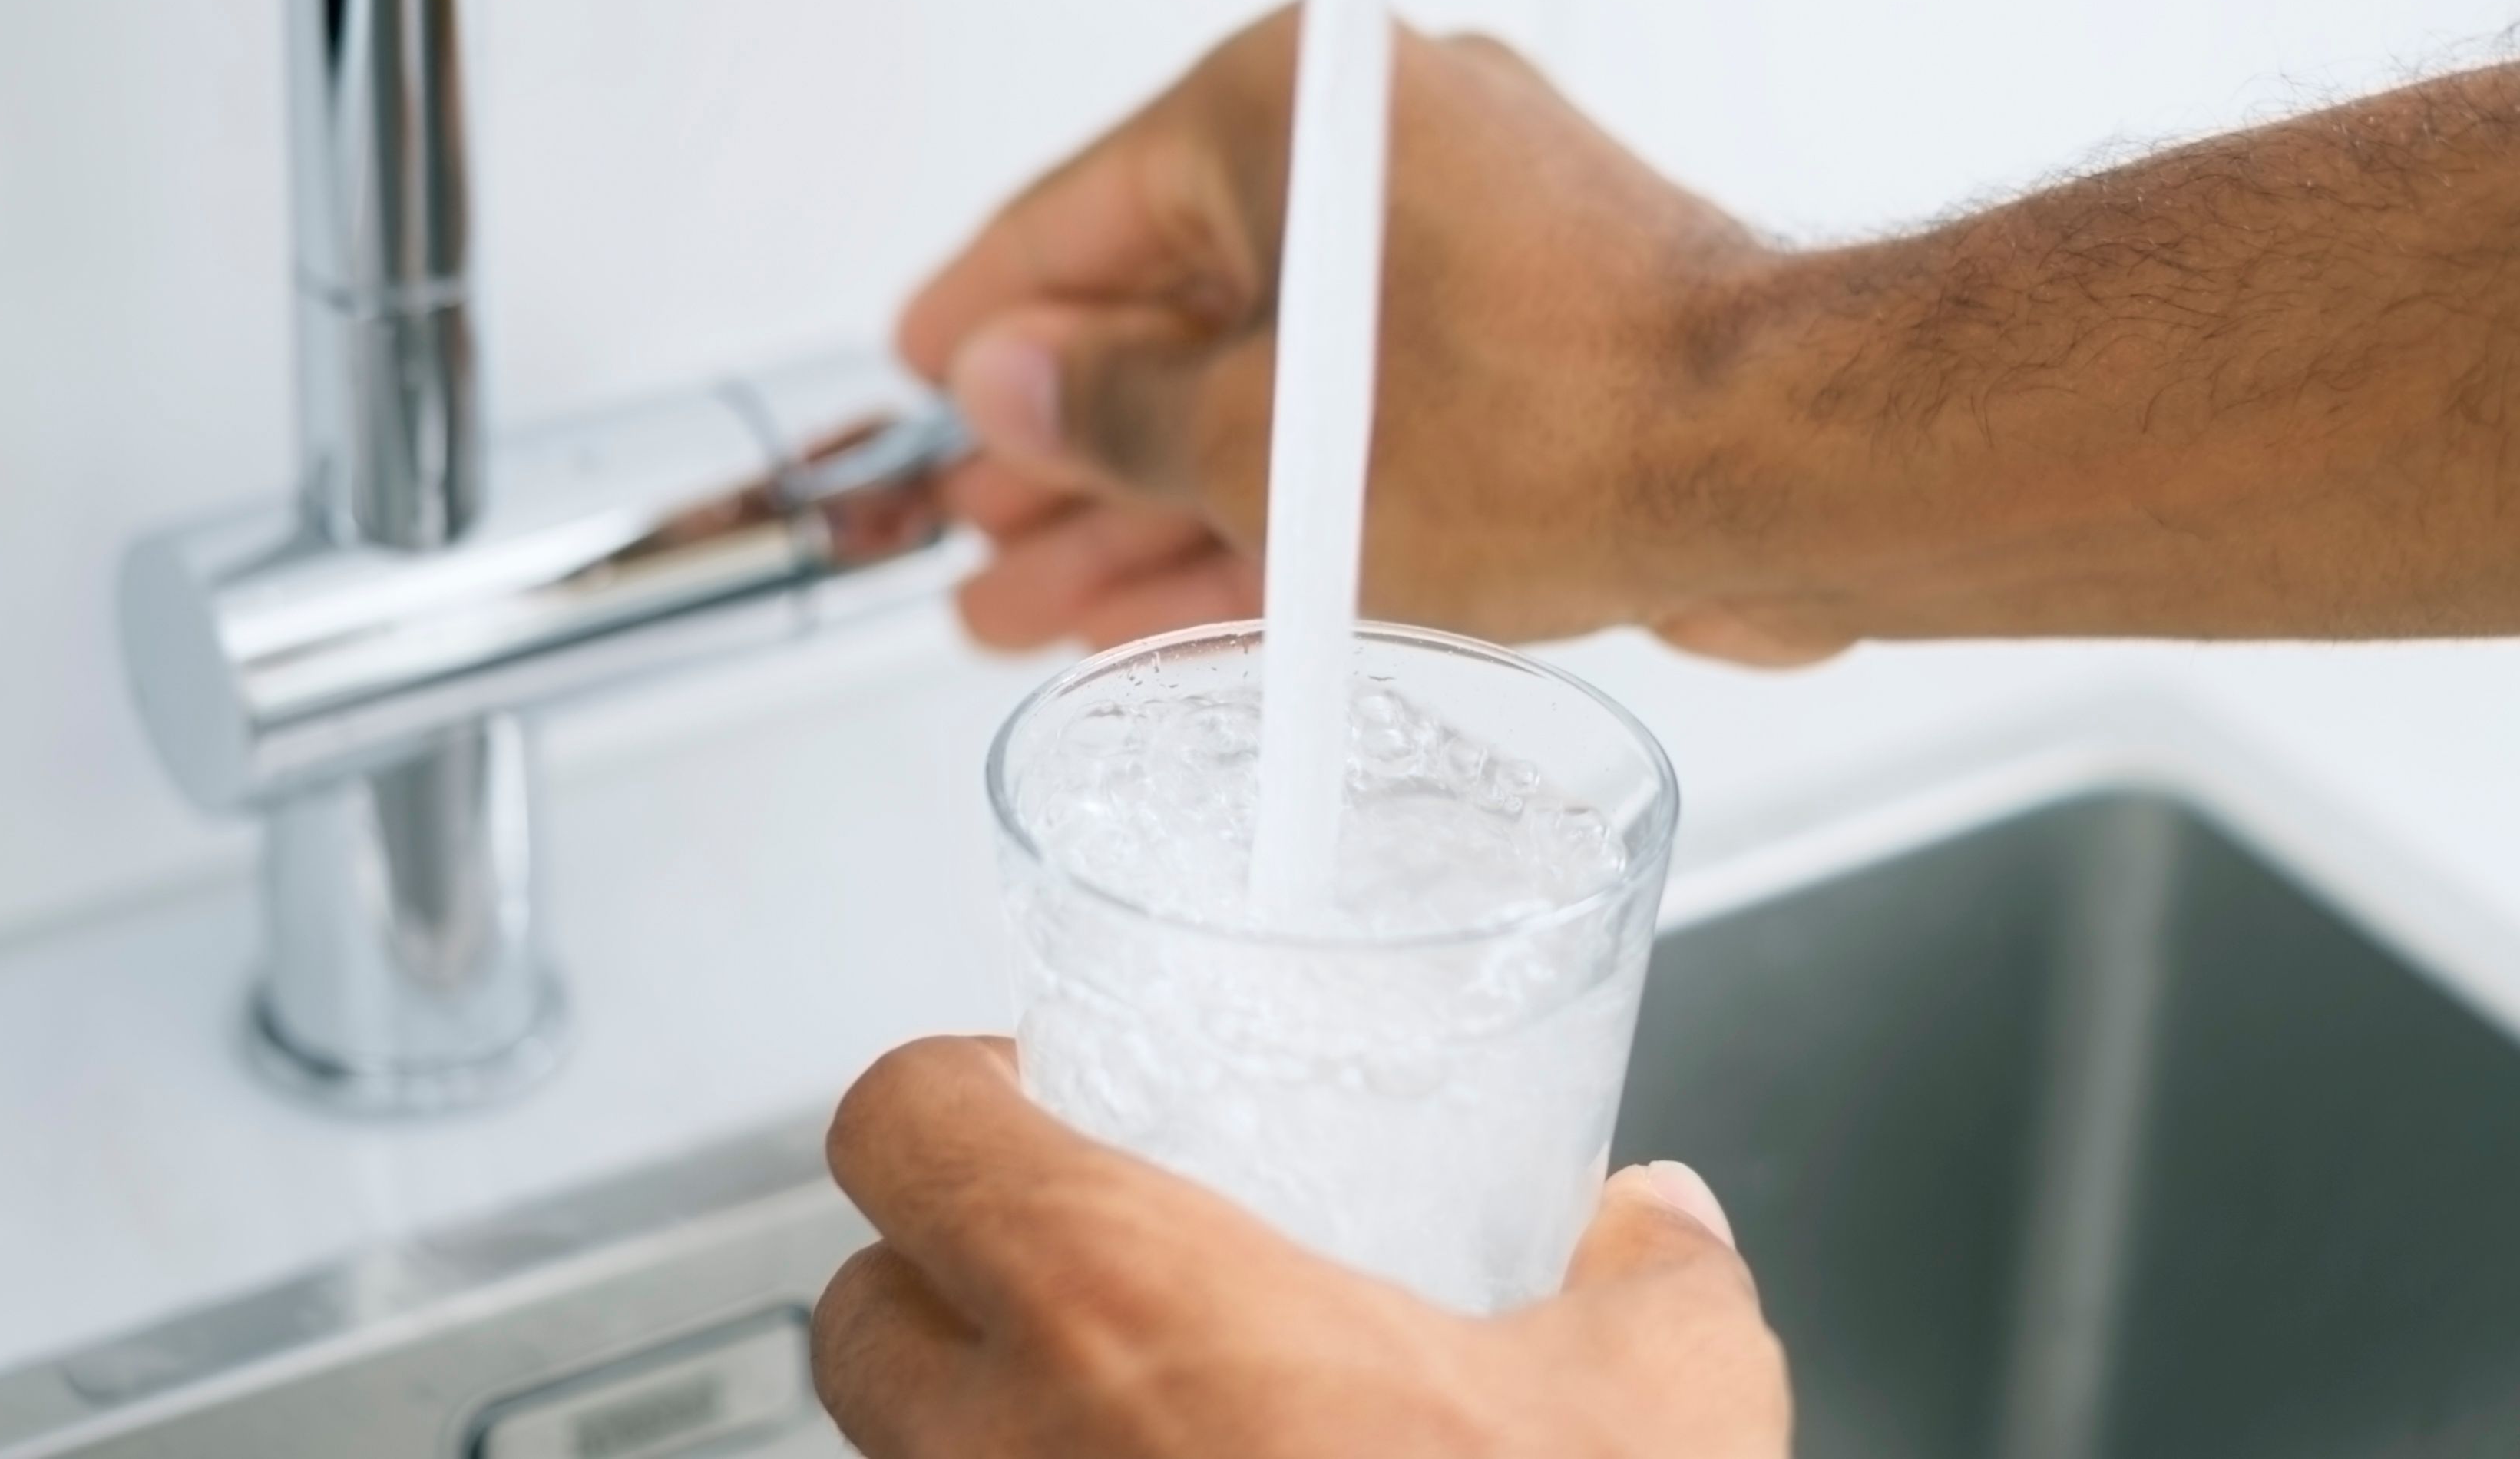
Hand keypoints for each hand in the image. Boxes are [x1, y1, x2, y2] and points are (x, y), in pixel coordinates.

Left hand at [810, 1037, 1790, 1458]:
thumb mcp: (1663, 1412)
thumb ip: (1659, 1286)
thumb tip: (1659, 1229)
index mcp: (1116, 1302)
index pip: (902, 1127)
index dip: (955, 1096)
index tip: (1035, 1098)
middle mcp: (1005, 1454)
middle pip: (856, 1324)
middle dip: (943, 1289)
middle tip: (1083, 1282)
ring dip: (1000, 1446)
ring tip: (1155, 1438)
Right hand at [897, 8, 1840, 661]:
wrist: (1786, 467)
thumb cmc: (1568, 418)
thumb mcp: (1265, 447)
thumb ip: (1112, 416)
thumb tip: (1014, 387)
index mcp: (1293, 113)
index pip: (1075, 213)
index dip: (983, 320)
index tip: (920, 379)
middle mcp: (1380, 155)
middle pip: (1166, 309)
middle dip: (1062, 445)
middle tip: (978, 534)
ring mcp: (1460, 253)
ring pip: (1261, 388)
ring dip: (1154, 501)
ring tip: (1048, 603)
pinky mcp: (1527, 351)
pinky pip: (1358, 430)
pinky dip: (1273, 511)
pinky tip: (1186, 603)